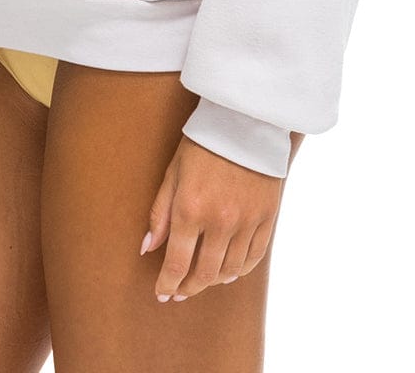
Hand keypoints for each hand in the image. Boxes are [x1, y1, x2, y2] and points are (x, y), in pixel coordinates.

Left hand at [141, 132, 302, 300]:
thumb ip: (160, 213)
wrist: (245, 121)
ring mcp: (246, 221)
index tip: (162, 293)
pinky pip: (254, 257)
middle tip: (180, 291)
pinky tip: (230, 270)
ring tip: (203, 279)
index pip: (177, 262)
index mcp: (190, 208)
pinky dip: (240, 270)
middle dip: (189, 287)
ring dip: (214, 281)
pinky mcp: (267, 217)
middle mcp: (220, 221)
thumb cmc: (203, 143)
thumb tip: (147, 248)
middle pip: (204, 273)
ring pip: (230, 270)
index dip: (168, 283)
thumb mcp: (173, 173)